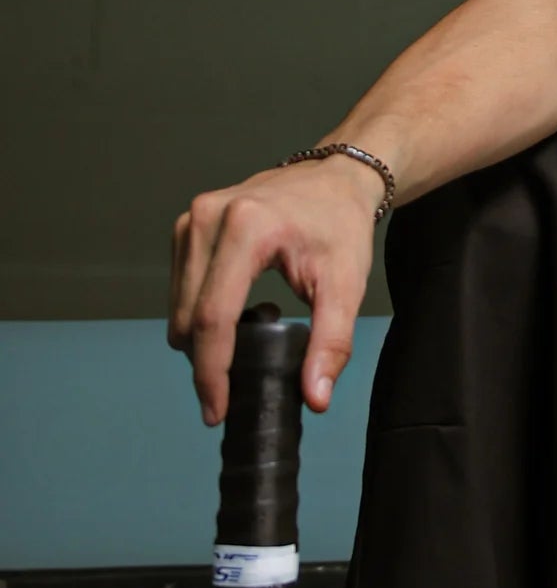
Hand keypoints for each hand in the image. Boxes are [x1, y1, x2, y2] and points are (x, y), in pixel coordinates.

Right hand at [168, 155, 385, 422]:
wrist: (335, 177)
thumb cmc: (341, 227)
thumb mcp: (346, 285)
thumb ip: (332, 344)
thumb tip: (315, 398)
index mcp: (246, 229)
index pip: (214, 317)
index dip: (211, 372)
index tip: (216, 410)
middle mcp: (207, 218)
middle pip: (189, 316)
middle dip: (206, 363)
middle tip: (238, 386)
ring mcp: (191, 219)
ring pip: (179, 306)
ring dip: (202, 338)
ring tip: (250, 335)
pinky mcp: (187, 225)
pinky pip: (180, 288)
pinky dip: (201, 313)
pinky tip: (236, 312)